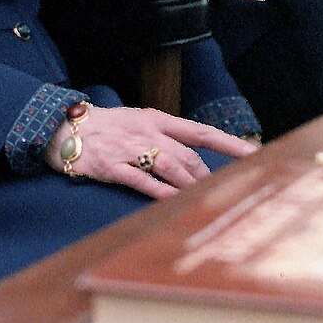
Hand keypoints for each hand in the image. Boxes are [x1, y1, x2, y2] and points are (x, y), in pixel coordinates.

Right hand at [49, 105, 256, 199]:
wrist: (67, 128)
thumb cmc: (109, 127)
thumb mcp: (140, 122)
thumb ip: (167, 137)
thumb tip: (195, 159)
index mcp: (158, 119)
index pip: (202, 132)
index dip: (229, 144)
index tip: (255, 155)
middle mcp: (147, 132)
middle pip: (188, 156)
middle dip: (205, 177)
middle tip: (216, 194)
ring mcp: (129, 149)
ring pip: (169, 167)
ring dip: (188, 186)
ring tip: (201, 201)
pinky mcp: (112, 166)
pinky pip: (141, 181)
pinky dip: (160, 193)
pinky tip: (173, 202)